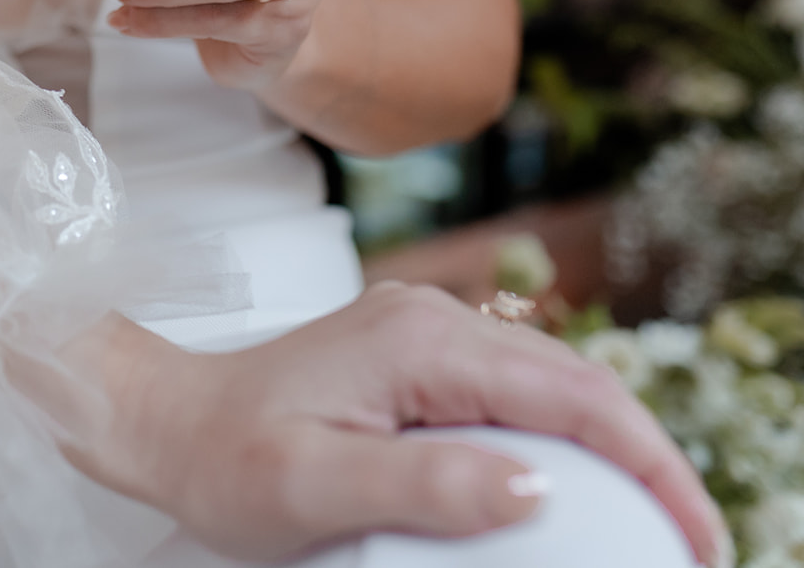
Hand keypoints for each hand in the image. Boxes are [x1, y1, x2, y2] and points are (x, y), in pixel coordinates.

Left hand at [80, 284, 727, 566]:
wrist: (167, 420)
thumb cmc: (226, 458)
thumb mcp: (316, 488)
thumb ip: (425, 486)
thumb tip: (537, 489)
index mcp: (423, 345)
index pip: (576, 397)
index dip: (652, 466)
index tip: (696, 537)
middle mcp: (434, 320)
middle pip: (579, 383)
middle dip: (646, 458)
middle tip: (687, 542)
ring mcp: (425, 330)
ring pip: (551, 381)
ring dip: (608, 444)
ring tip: (646, 518)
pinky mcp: (414, 352)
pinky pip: (511, 387)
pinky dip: (558, 432)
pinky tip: (570, 480)